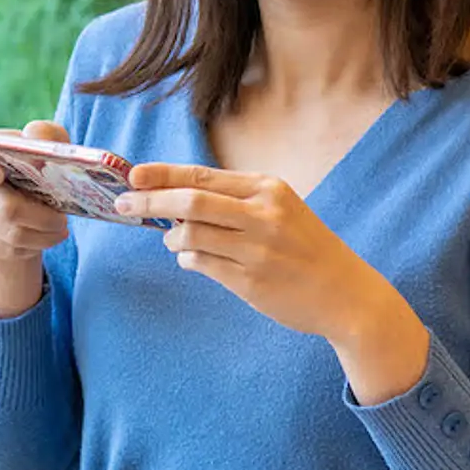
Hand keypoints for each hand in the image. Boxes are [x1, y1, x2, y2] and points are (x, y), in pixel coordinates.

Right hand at [0, 120, 72, 316]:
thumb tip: (35, 136)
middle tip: (62, 218)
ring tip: (59, 227)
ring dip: (44, 234)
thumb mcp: (45, 145)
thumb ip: (45, 134)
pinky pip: (7, 249)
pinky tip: (43, 237)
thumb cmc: (33, 164)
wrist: (22, 200)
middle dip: (42, 217)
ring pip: (11, 233)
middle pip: (4, 208)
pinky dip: (33, 246)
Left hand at [116, 165, 428, 402]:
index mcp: (269, 189)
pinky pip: (201, 265)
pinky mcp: (251, 282)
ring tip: (171, 240)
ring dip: (171, 238)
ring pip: (190, 236)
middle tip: (122, 204)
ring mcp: (257, 250)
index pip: (202, 177)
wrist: (347, 294)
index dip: (161, 175)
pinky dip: (187, 259)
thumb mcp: (279, 209)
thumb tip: (173, 201)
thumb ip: (232, 201)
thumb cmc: (305, 247)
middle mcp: (263, 216)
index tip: (132, 176)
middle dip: (149, 201)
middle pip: (190, 202)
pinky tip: (191, 259)